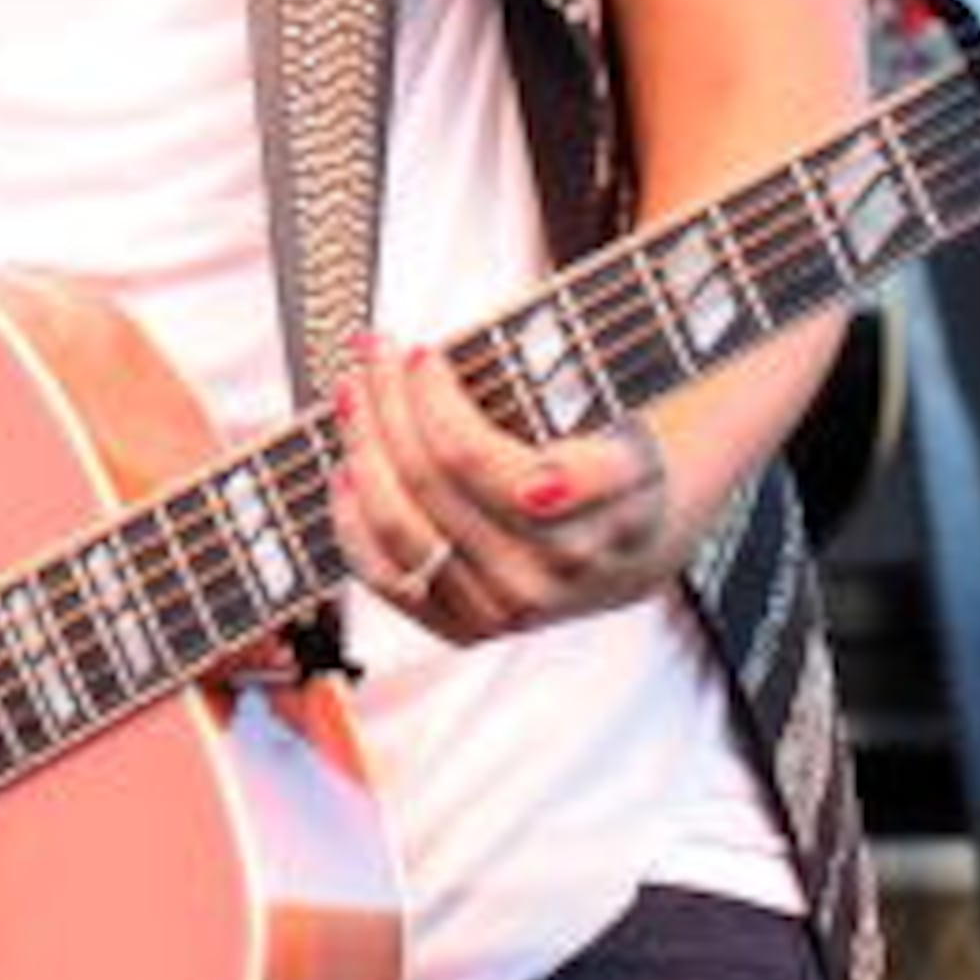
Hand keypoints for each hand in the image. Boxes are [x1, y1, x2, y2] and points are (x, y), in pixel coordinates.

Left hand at [331, 334, 684, 637]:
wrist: (633, 550)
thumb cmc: (613, 466)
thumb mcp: (619, 412)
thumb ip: (566, 387)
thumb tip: (445, 355)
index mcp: (617, 504)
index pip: (509, 455)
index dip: (442, 403)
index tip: (421, 354)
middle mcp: (564, 567)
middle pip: (439, 475)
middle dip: (391, 399)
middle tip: (375, 350)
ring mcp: (514, 606)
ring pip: (402, 521)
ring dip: (364, 446)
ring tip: (353, 394)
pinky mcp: (470, 628)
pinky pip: (387, 576)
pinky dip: (353, 520)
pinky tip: (346, 470)